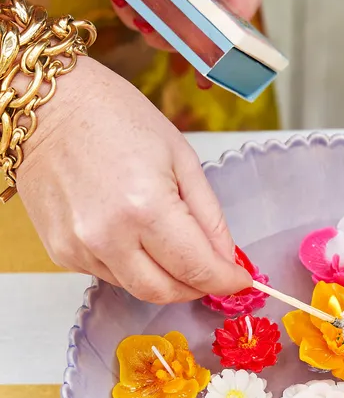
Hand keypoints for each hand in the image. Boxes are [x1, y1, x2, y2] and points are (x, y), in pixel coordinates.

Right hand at [16, 57, 248, 303]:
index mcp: (145, 207)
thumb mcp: (181, 157)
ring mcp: (79, 248)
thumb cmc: (114, 116)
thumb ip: (208, 215)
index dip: (225, 281)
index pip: (197, 269)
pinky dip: (132, 265)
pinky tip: (132, 232)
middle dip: (197, 286)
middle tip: (212, 269)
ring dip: (164, 276)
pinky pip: (109, 274)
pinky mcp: (61, 252)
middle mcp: (108, 237)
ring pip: (137, 288)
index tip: (240, 280)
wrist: (47, 105)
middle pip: (165, 292)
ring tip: (170, 240)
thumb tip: (226, 258)